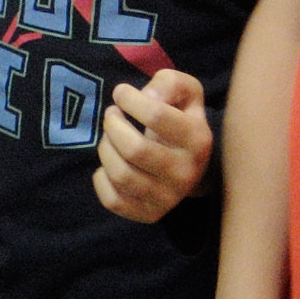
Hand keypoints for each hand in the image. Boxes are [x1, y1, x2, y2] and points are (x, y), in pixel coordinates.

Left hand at [95, 69, 212, 222]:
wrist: (193, 167)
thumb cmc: (181, 121)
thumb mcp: (186, 93)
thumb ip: (170, 83)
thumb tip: (148, 96)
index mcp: (197, 139)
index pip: (156, 115)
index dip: (129, 98)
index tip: (121, 93)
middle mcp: (186, 173)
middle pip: (134, 148)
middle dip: (112, 125)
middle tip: (111, 115)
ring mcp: (168, 198)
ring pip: (121, 174)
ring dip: (105, 149)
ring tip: (109, 137)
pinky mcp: (149, 214)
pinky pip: (112, 200)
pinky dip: (101, 178)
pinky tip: (110, 165)